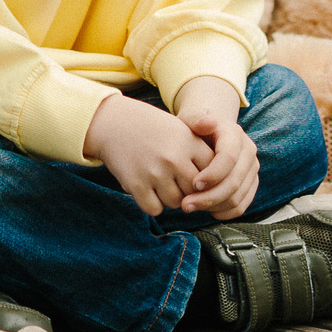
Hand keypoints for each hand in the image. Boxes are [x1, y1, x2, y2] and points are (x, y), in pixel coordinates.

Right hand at [84, 92, 210, 215]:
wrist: (114, 122)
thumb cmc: (152, 128)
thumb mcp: (181, 130)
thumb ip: (201, 154)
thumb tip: (218, 187)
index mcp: (190, 143)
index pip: (214, 176)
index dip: (207, 181)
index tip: (197, 177)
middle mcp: (175, 158)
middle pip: (196, 193)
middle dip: (190, 192)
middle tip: (177, 183)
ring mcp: (155, 172)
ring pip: (176, 203)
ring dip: (170, 198)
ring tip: (161, 183)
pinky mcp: (136, 184)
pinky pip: (155, 209)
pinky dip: (152, 203)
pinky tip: (147, 189)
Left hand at [172, 77, 259, 219]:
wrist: (209, 135)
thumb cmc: (194, 129)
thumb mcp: (190, 119)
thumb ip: (194, 118)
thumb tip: (207, 122)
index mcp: (234, 134)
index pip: (229, 158)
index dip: (212, 174)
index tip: (193, 184)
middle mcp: (248, 151)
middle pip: (234, 182)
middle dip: (209, 197)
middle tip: (185, 204)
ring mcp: (251, 169)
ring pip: (237, 197)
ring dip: (213, 207)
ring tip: (190, 206)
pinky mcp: (251, 184)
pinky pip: (241, 206)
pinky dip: (224, 213)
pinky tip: (206, 210)